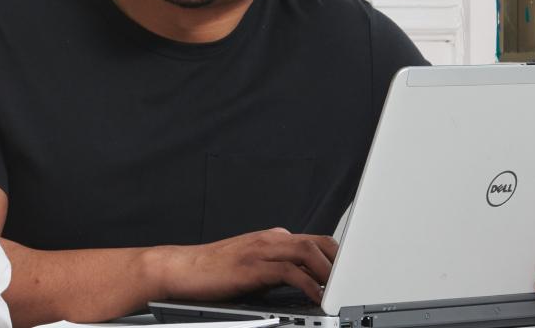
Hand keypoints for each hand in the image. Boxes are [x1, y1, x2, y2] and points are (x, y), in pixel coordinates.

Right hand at [157, 227, 337, 303]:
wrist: (183, 269)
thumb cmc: (216, 271)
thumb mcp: (255, 267)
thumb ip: (278, 270)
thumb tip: (305, 284)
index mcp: (274, 238)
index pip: (316, 240)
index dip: (336, 256)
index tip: (350, 272)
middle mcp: (272, 239)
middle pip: (318, 242)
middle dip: (339, 261)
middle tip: (351, 282)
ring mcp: (262, 250)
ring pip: (307, 251)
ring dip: (328, 271)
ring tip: (339, 289)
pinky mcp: (253, 266)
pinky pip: (288, 271)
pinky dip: (307, 283)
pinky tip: (315, 296)